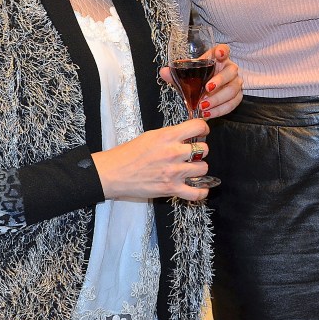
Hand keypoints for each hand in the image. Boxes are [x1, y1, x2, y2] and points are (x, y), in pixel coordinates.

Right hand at [93, 120, 211, 201]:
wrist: (114, 173)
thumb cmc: (128, 154)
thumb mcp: (150, 136)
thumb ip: (170, 136)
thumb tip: (186, 136)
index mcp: (167, 136)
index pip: (197, 126)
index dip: (203, 129)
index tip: (202, 132)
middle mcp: (174, 152)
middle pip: (204, 149)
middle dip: (200, 150)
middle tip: (193, 153)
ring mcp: (174, 172)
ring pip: (203, 168)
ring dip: (199, 168)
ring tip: (191, 169)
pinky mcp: (171, 188)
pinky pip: (196, 193)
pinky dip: (201, 191)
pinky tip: (201, 187)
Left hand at [158, 44, 241, 118]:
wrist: (208, 90)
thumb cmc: (200, 78)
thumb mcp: (189, 74)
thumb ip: (177, 74)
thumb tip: (163, 72)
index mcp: (218, 58)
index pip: (224, 50)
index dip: (223, 51)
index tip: (219, 54)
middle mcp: (229, 68)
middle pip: (231, 72)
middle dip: (220, 80)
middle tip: (207, 89)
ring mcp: (235, 82)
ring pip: (232, 90)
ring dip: (218, 99)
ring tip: (203, 106)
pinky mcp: (237, 96)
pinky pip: (232, 104)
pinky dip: (220, 110)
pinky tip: (208, 113)